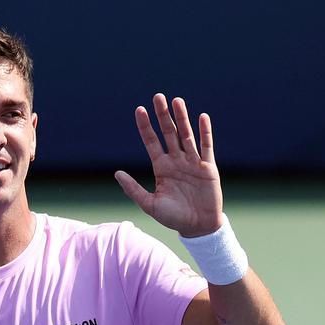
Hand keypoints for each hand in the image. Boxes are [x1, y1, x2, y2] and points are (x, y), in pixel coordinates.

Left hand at [115, 93, 222, 237]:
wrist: (197, 227)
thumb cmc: (173, 217)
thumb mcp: (149, 204)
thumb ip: (133, 189)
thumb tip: (117, 173)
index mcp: (161, 168)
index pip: (151, 142)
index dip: (145, 127)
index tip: (139, 110)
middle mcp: (176, 161)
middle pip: (168, 133)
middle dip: (163, 115)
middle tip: (157, 97)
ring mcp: (192, 163)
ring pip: (186, 135)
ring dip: (182, 118)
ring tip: (176, 101)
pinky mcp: (208, 167)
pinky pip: (206, 146)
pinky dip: (205, 132)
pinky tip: (201, 116)